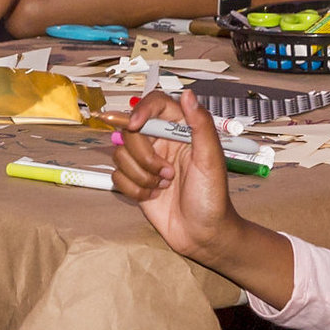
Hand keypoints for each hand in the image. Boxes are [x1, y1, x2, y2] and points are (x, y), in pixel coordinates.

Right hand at [109, 89, 245, 265]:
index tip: (135, 125)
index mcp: (181, 131)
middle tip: (167, 173)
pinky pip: (117, 175)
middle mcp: (161, 142)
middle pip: (131, 131)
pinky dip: (133, 189)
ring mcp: (146, 162)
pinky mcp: (135, 181)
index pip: (155, 104)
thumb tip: (188, 94)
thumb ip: (201, 126)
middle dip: (145, 156)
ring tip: (164, 186)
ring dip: (141, 175)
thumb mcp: (212, 161)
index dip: (141, 110)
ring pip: (121, 154)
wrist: (202, 235)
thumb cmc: (212, 198)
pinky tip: (153, 195)